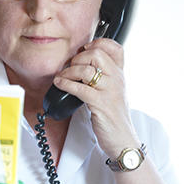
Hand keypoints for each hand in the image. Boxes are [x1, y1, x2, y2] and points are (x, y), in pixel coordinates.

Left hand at [52, 38, 138, 155]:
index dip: (99, 43)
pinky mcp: (101, 104)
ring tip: (61, 78)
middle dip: (78, 58)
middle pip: (97, 54)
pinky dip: (66, 84)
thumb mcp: (114, 92)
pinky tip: (60, 85)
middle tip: (70, 67)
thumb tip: (82, 67)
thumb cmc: (115, 118)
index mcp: (120, 75)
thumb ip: (104, 78)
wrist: (123, 140)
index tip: (85, 49)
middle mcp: (117, 79)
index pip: (116, 48)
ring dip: (69, 72)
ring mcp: (110, 91)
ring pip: (87, 69)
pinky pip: (80, 88)